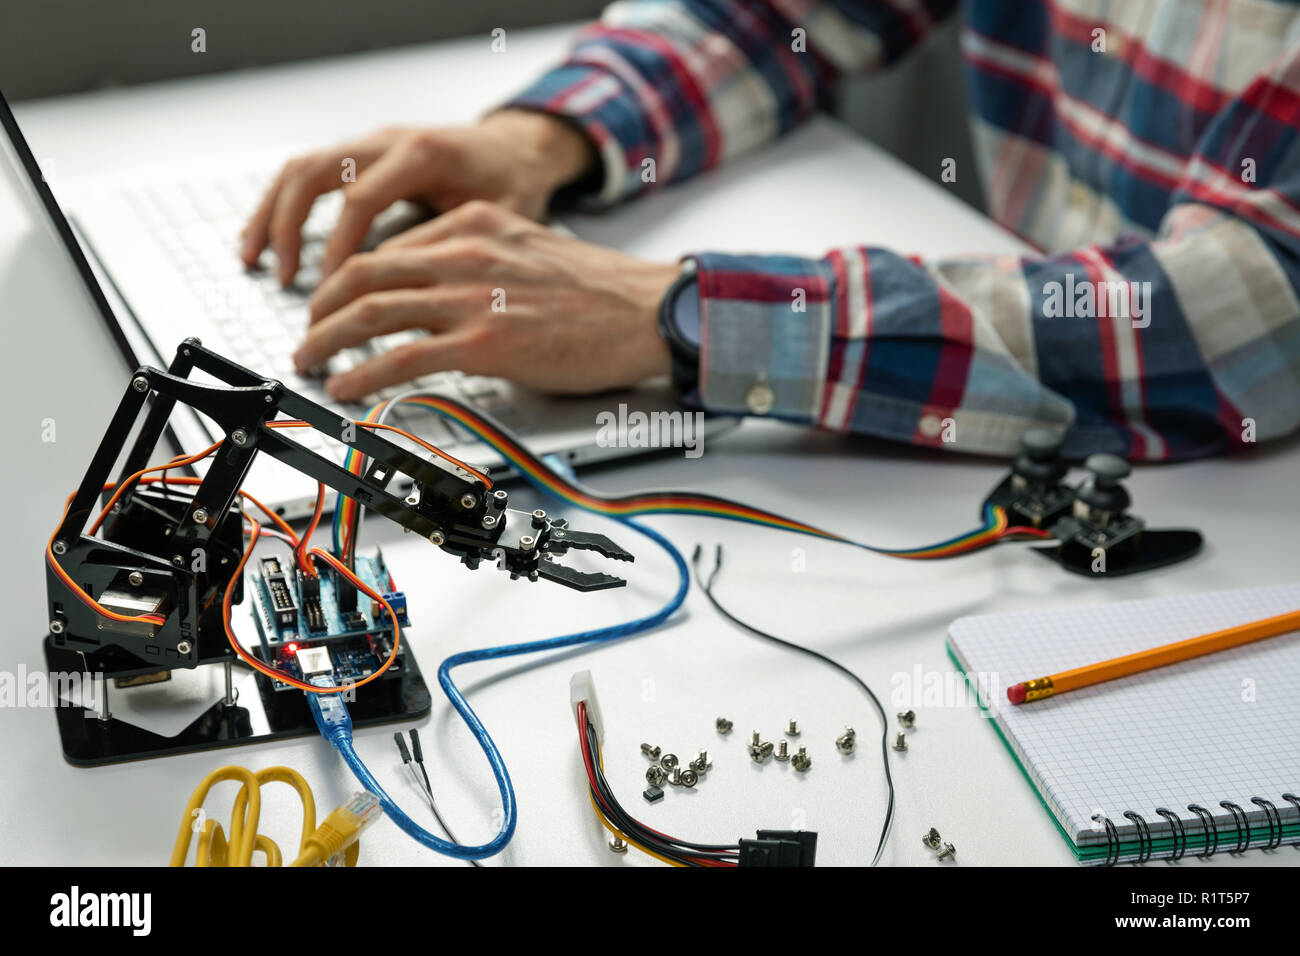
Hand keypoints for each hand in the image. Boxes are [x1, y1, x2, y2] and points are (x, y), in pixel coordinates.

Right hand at [240, 110, 595, 284]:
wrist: (517, 148)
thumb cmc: (512, 182)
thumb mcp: (498, 218)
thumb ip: (456, 248)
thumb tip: (417, 296)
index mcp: (421, 153)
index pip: (360, 199)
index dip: (339, 248)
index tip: (329, 290)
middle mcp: (387, 141)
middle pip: (315, 173)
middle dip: (289, 227)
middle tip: (285, 278)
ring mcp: (370, 145)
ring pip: (301, 169)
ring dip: (272, 214)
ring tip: (255, 258)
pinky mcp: (362, 155)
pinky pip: (308, 173)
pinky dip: (282, 205)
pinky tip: (268, 238)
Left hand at [292, 201, 677, 399]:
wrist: (644, 310)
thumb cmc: (598, 290)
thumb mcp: (527, 250)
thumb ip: (478, 262)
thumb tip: (438, 294)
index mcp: (472, 225)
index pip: (387, 247)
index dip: (349, 278)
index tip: (337, 302)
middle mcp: (462, 254)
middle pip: (361, 272)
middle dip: (321, 305)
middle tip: (308, 330)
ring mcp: (470, 299)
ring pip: (369, 311)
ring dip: (326, 339)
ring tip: (310, 359)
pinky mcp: (483, 344)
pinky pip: (401, 357)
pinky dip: (362, 373)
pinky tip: (346, 385)